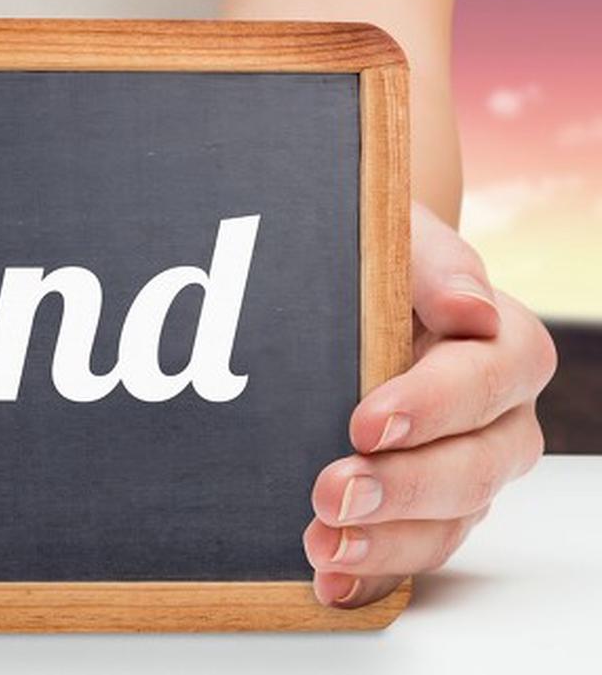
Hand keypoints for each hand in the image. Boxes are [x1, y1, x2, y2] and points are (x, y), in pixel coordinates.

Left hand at [306, 203, 556, 606]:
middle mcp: (496, 421)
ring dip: (384, 543)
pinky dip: (371, 576)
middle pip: (475, 468)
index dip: (432, 406)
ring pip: (448, 523)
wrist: (355, 296)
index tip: (365, 421)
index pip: (488, 380)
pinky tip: (329, 583)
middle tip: (332, 493)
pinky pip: (410, 553)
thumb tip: (470, 307)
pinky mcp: (423, 512)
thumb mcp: (404, 240)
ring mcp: (463, 473)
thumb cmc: (383, 265)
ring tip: (321, 545)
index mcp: (503, 348)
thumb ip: (435, 265)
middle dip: (401, 487)